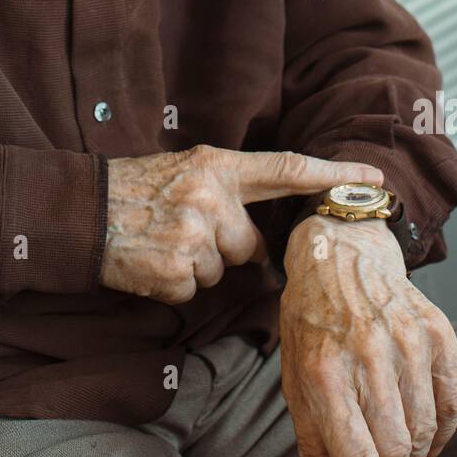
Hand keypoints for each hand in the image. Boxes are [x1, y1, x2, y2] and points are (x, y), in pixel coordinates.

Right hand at [99, 147, 384, 303]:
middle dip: (225, 246)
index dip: (333, 173)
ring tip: (162, 242)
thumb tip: (260, 234)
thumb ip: (228, 190)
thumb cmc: (137, 189)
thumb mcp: (185, 169)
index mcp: (218, 166)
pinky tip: (152, 261)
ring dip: (198, 266)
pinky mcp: (175, 272)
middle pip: (250, 243)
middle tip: (184, 230)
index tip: (374, 178)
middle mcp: (211, 197)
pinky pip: (196, 290)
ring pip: (222, 270)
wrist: (81, 211)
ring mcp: (193, 236)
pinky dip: (176, 284)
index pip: (288, 169)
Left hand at [280, 213, 456, 456]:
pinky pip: (452, 402)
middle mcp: (368, 356)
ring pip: (426, 431)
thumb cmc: (312, 319)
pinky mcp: (436, 331)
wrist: (342, 253)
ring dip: (414, 456)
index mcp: (325, 372)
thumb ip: (312, 444)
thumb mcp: (295, 377)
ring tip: (398, 451)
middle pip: (397, 451)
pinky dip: (442, 430)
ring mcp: (408, 341)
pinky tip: (426, 434)